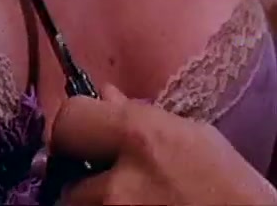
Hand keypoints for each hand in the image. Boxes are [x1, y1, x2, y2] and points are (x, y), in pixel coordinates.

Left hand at [49, 85, 276, 204]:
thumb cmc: (228, 184)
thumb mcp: (191, 137)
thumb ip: (139, 116)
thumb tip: (105, 94)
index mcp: (139, 137)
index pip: (70, 116)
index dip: (74, 123)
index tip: (82, 132)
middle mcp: (119, 181)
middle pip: (62, 163)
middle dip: (73, 163)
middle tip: (88, 168)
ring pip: (73, 200)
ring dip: (88, 196)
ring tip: (114, 195)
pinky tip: (124, 205)